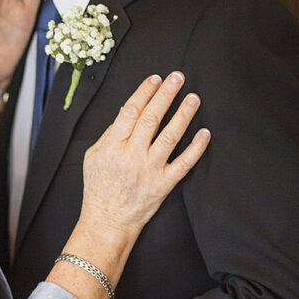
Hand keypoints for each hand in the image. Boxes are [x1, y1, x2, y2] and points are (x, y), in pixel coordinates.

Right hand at [79, 72, 210, 238]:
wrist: (107, 221)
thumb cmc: (99, 188)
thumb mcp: (94, 157)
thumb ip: (110, 134)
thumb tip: (126, 111)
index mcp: (112, 146)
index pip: (130, 112)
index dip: (144, 92)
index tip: (155, 78)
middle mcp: (132, 156)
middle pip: (151, 118)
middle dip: (165, 94)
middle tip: (177, 77)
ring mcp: (149, 170)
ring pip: (170, 136)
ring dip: (183, 115)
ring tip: (193, 97)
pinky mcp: (164, 184)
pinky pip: (184, 163)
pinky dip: (196, 148)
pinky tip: (204, 132)